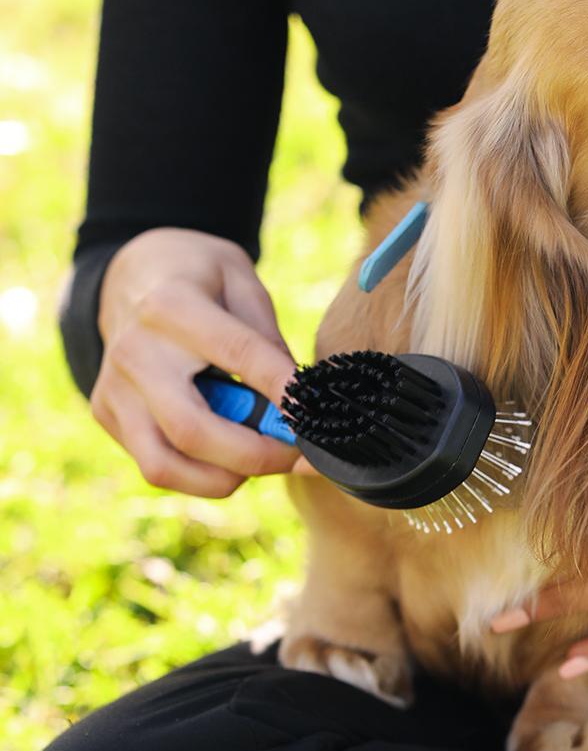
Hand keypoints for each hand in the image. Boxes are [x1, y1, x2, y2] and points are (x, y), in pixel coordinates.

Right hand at [91, 228, 298, 496]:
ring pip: (164, 465)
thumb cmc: (203, 279)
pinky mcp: (106, 414)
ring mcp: (114, 388)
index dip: (283, 390)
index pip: (238, 354)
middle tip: (299, 456)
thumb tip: (298, 402)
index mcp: (173, 306)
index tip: (318, 416)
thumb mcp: (242, 282)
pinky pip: (157, 466)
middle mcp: (135, 352)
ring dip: (226, 477)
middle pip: (192, 429)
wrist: (133, 272)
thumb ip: (267, 339)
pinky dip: (201, 475)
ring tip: (264, 459)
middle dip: (256, 456)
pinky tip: (231, 457)